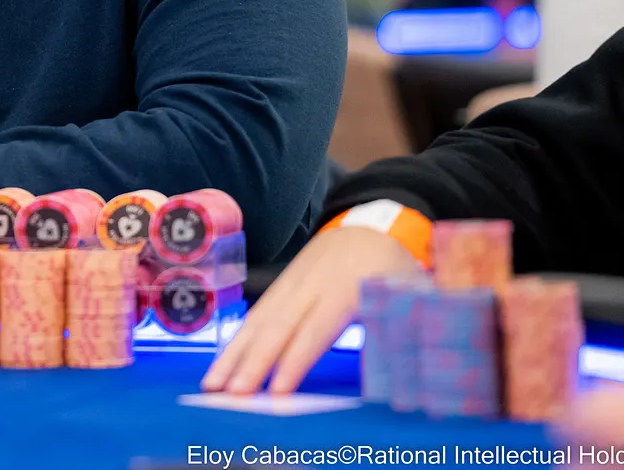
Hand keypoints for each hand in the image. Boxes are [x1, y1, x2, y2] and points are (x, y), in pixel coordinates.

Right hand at [201, 227, 420, 393]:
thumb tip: (403, 365)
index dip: (295, 361)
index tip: (276, 391)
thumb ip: (405, 325)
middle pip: (277, 328)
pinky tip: (222, 364)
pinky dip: (236, 342)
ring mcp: (290, 284)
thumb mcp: (410, 293)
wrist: (366, 230)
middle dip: (252, 362)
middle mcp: (310, 285)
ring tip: (213, 385)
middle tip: (233, 394)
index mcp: (346, 287)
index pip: (315, 330)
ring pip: (258, 321)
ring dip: (233, 355)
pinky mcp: (279, 289)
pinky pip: (255, 316)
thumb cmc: (393, 270)